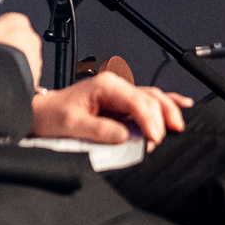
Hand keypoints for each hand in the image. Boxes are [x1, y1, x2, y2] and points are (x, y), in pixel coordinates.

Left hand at [29, 69, 190, 144]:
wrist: (42, 113)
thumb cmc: (53, 115)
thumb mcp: (72, 124)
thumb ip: (99, 130)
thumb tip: (124, 136)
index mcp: (105, 86)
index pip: (136, 101)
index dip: (148, 120)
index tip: (154, 138)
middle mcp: (115, 86)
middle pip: (149, 97)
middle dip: (162, 116)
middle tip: (166, 136)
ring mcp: (120, 95)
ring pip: (153, 98)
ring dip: (167, 112)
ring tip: (177, 126)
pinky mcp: (122, 105)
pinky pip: (148, 102)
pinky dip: (166, 104)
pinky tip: (182, 105)